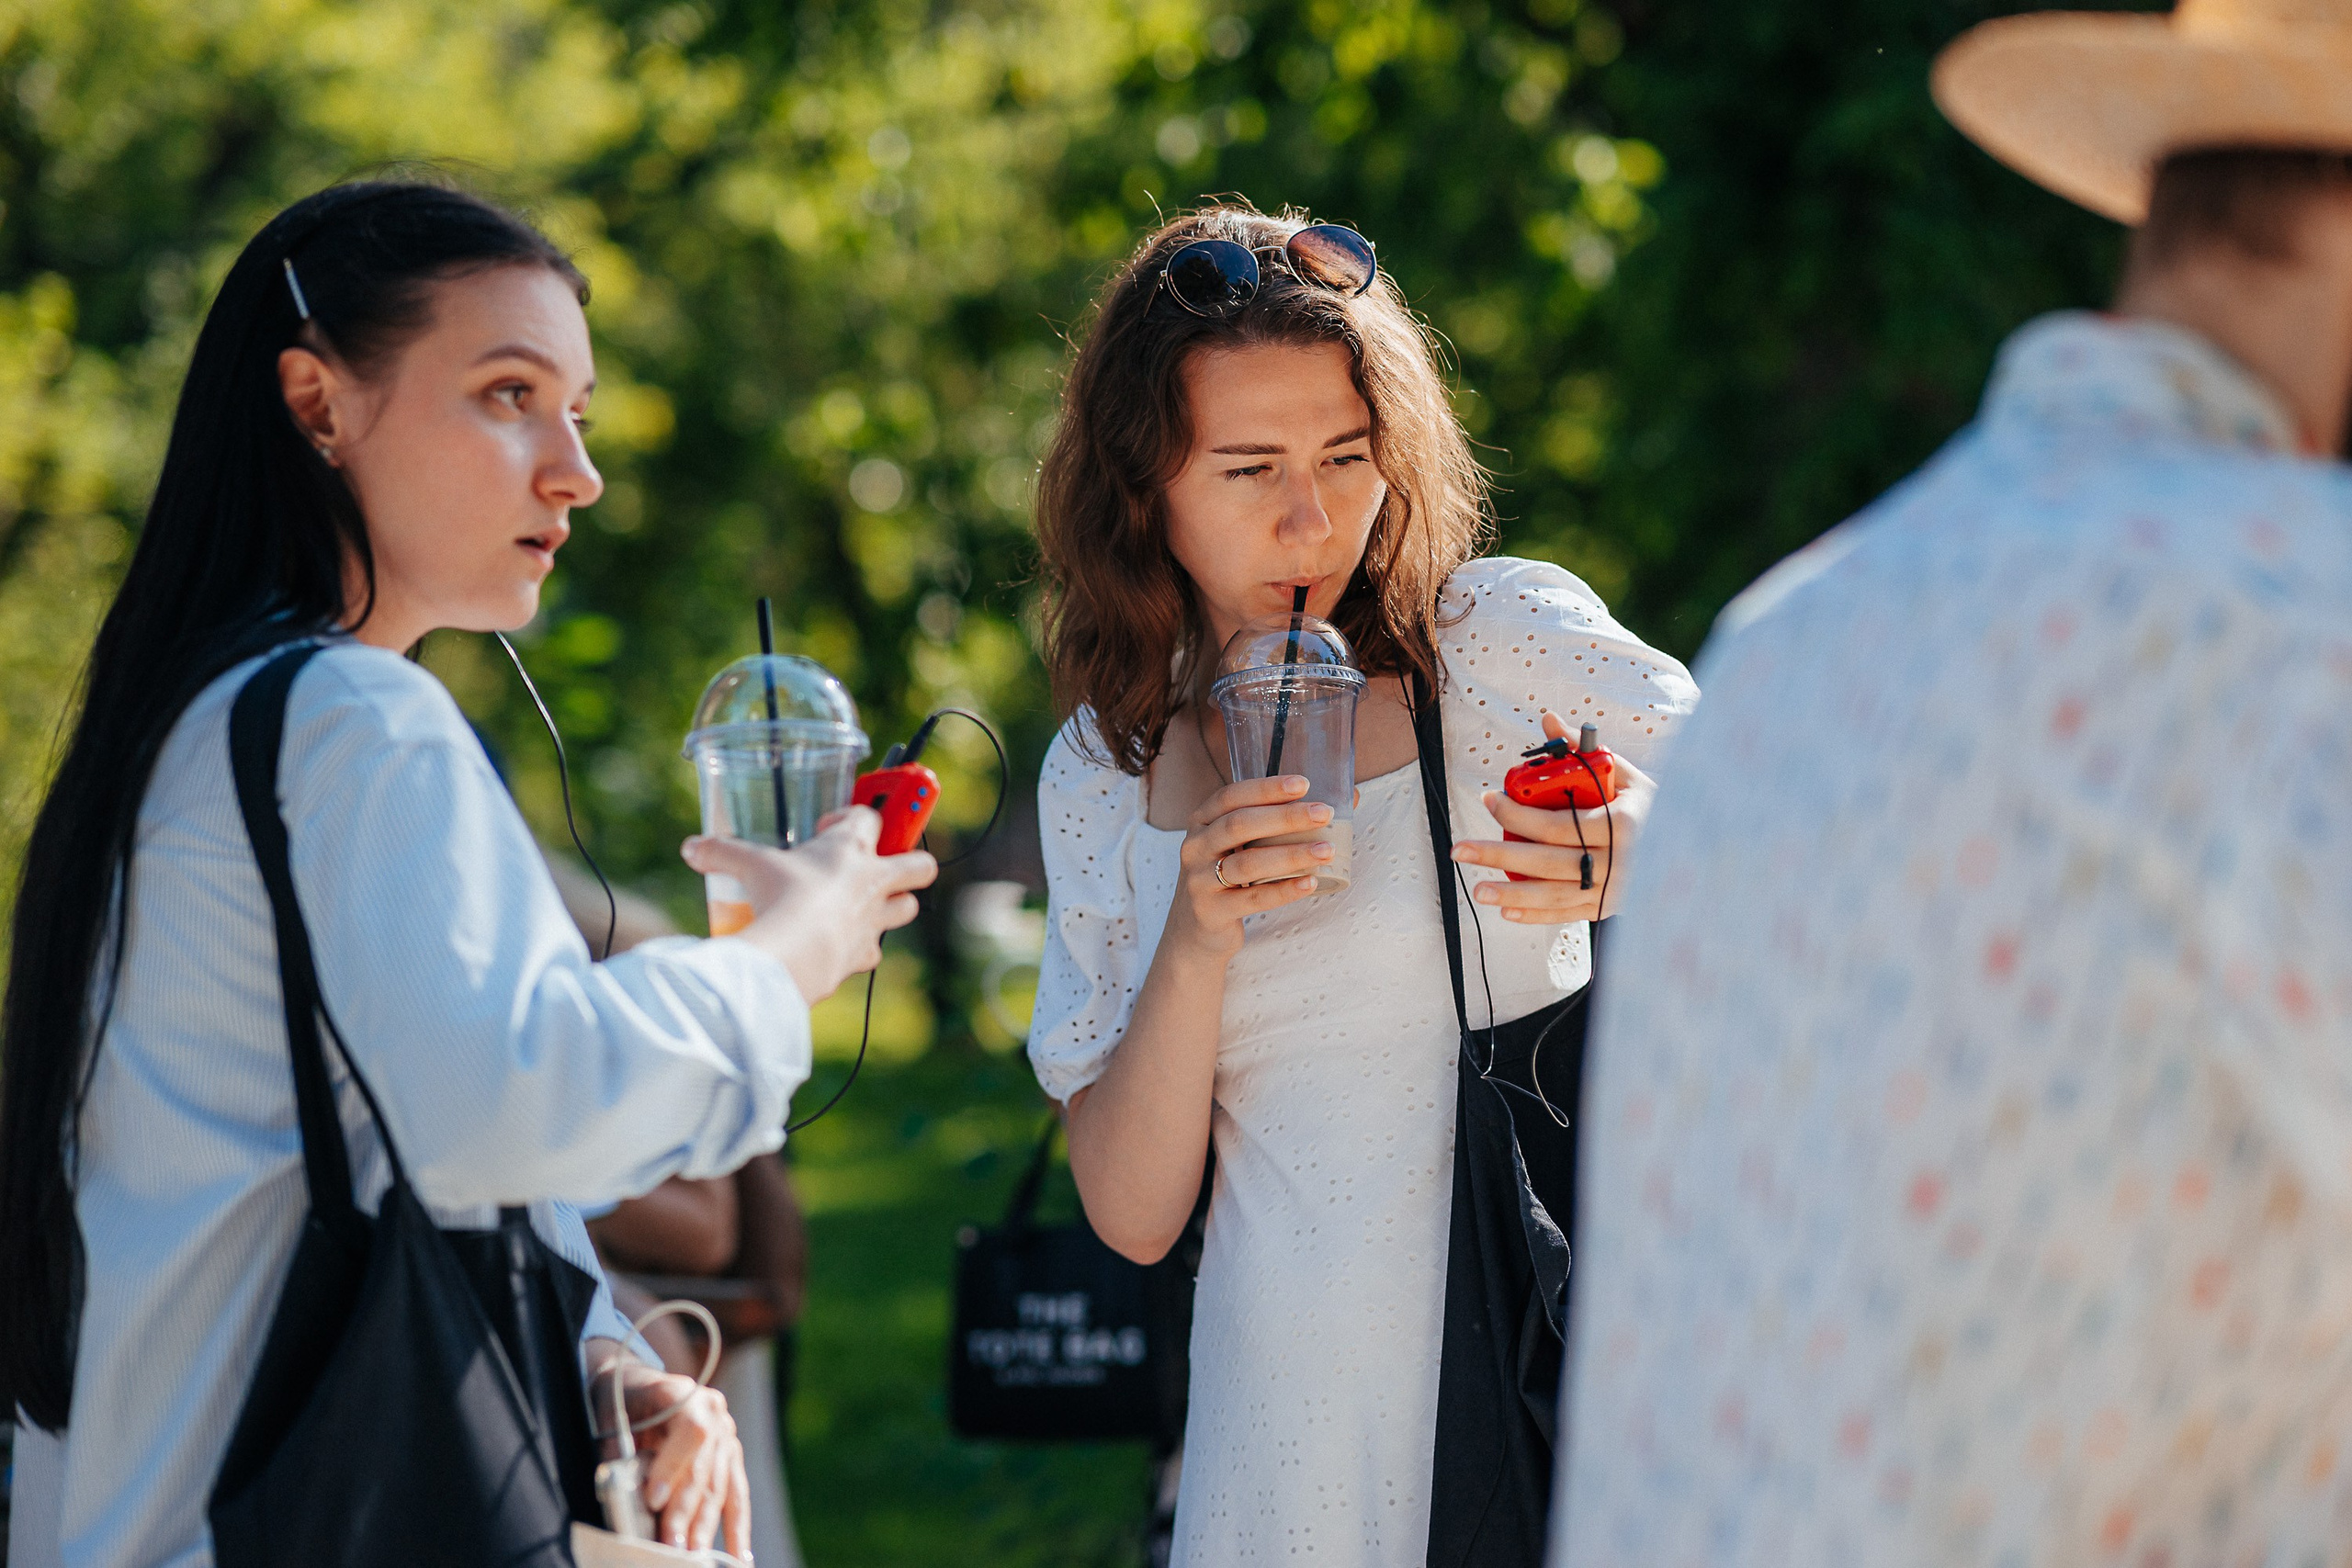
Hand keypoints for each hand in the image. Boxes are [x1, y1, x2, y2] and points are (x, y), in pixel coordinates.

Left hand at [595, 1361, 750, 1556]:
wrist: (634, 1381)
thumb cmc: (618, 1400)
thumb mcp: (609, 1417)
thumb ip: (619, 1454)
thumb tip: (624, 1497)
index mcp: (683, 1392)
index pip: (692, 1433)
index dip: (675, 1467)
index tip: (653, 1501)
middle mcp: (713, 1410)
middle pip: (705, 1468)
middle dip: (686, 1512)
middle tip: (672, 1546)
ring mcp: (726, 1433)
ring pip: (721, 1486)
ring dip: (706, 1526)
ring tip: (694, 1557)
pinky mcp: (731, 1454)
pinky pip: (737, 1493)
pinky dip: (737, 1526)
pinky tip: (740, 1555)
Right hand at [682, 806, 936, 1002]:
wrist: (794, 954)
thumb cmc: (779, 897)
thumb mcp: (747, 866)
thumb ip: (721, 852)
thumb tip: (692, 848)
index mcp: (850, 848)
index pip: (870, 817)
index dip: (853, 816)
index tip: (828, 827)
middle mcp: (873, 881)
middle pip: (921, 865)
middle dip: (912, 861)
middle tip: (884, 863)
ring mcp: (875, 920)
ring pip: (909, 907)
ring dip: (895, 904)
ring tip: (867, 904)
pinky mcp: (866, 954)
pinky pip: (875, 949)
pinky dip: (862, 947)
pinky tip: (840, 945)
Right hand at [1167, 774, 1331, 958]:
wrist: (1196, 930)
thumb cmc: (1230, 878)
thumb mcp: (1241, 846)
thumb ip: (1279, 824)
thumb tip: (1348, 799)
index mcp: (1202, 821)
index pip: (1231, 796)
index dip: (1266, 788)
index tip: (1303, 784)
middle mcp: (1194, 846)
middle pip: (1239, 824)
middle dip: (1286, 817)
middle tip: (1324, 813)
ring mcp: (1199, 880)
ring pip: (1248, 863)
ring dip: (1291, 855)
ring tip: (1326, 851)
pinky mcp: (1210, 911)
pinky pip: (1252, 899)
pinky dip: (1284, 890)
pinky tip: (1310, 883)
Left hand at [1449, 711, 1655, 923]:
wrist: (1698, 850)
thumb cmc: (1654, 807)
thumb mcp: (1625, 775)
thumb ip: (1585, 751)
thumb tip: (1549, 721)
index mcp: (1622, 824)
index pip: (1557, 823)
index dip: (1518, 813)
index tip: (1489, 799)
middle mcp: (1619, 862)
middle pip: (1546, 861)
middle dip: (1498, 855)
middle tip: (1460, 850)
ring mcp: (1615, 891)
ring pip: (1553, 895)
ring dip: (1511, 894)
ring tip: (1477, 890)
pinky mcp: (1611, 909)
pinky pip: (1567, 914)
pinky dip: (1536, 915)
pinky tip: (1507, 911)